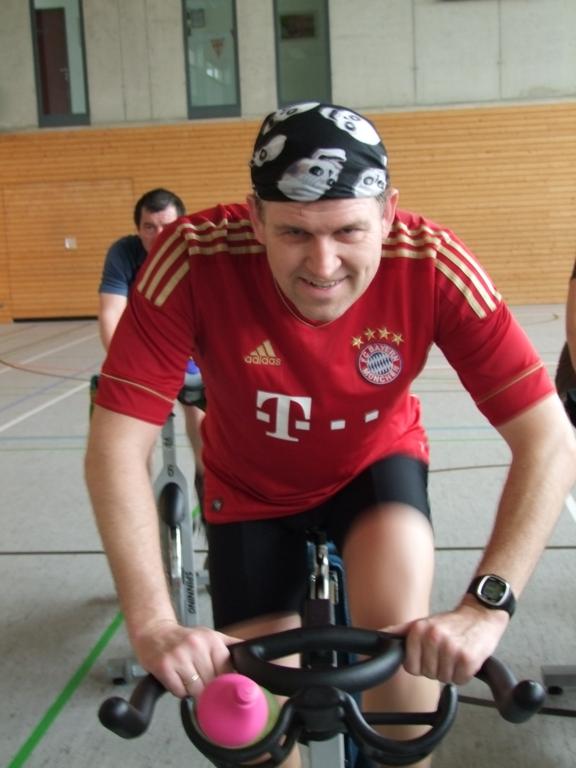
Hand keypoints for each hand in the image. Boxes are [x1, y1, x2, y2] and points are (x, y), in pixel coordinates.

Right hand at [132, 620, 239, 697]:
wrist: (153, 632)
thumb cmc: (184, 637)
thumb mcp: (209, 635)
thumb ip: (230, 645)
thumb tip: (251, 653)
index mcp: (211, 640)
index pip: (226, 670)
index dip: (225, 682)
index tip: (223, 688)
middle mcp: (196, 646)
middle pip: (211, 683)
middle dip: (208, 689)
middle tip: (202, 683)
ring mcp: (179, 656)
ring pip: (196, 690)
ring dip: (193, 691)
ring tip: (188, 680)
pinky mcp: (164, 667)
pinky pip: (179, 692)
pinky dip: (179, 691)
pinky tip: (176, 680)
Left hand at [384, 601, 508, 684]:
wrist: (481, 614)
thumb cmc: (451, 622)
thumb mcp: (423, 622)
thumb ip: (400, 631)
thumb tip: (380, 636)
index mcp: (419, 629)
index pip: (410, 667)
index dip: (421, 664)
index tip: (430, 654)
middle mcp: (433, 637)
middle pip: (428, 674)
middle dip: (437, 667)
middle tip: (446, 652)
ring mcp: (451, 648)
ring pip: (444, 679)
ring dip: (451, 671)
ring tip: (456, 654)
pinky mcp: (468, 659)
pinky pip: (460, 680)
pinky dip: (464, 674)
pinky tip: (465, 658)